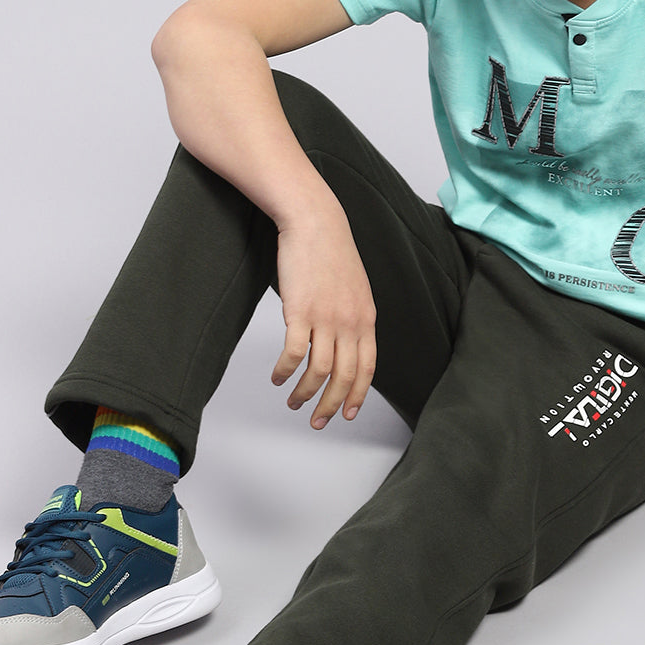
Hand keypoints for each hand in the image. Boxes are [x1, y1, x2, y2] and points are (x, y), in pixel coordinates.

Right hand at [270, 211, 376, 428]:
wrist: (315, 222)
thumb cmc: (331, 252)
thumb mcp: (355, 289)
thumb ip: (354, 317)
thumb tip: (346, 343)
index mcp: (366, 318)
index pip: (367, 369)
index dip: (356, 395)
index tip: (347, 414)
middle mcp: (350, 322)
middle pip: (344, 377)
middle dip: (330, 406)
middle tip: (317, 422)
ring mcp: (326, 318)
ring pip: (318, 372)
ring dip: (304, 394)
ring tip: (293, 402)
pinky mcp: (299, 312)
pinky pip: (293, 354)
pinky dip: (284, 372)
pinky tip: (277, 377)